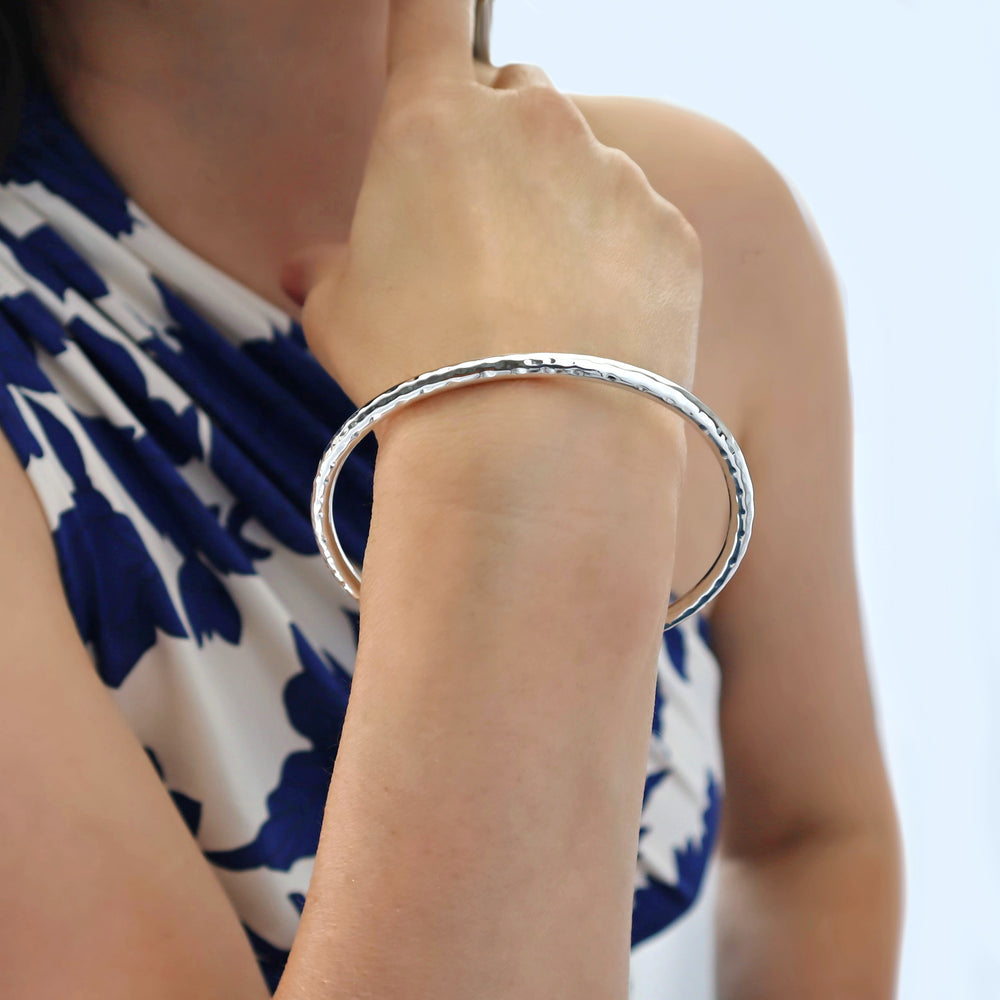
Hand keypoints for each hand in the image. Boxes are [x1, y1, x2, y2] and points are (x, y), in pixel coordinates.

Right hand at [279, 0, 702, 446]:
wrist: (531, 451)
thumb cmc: (415, 376)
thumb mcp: (338, 317)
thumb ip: (329, 269)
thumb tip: (309, 268)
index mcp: (435, 122)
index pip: (430, 10)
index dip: (429, 9)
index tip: (432, 20)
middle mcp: (534, 124)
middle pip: (516, 101)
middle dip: (498, 150)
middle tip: (481, 243)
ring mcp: (615, 175)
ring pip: (583, 171)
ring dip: (561, 215)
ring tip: (538, 312)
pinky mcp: (671, 235)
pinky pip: (639, 228)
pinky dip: (618, 264)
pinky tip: (593, 331)